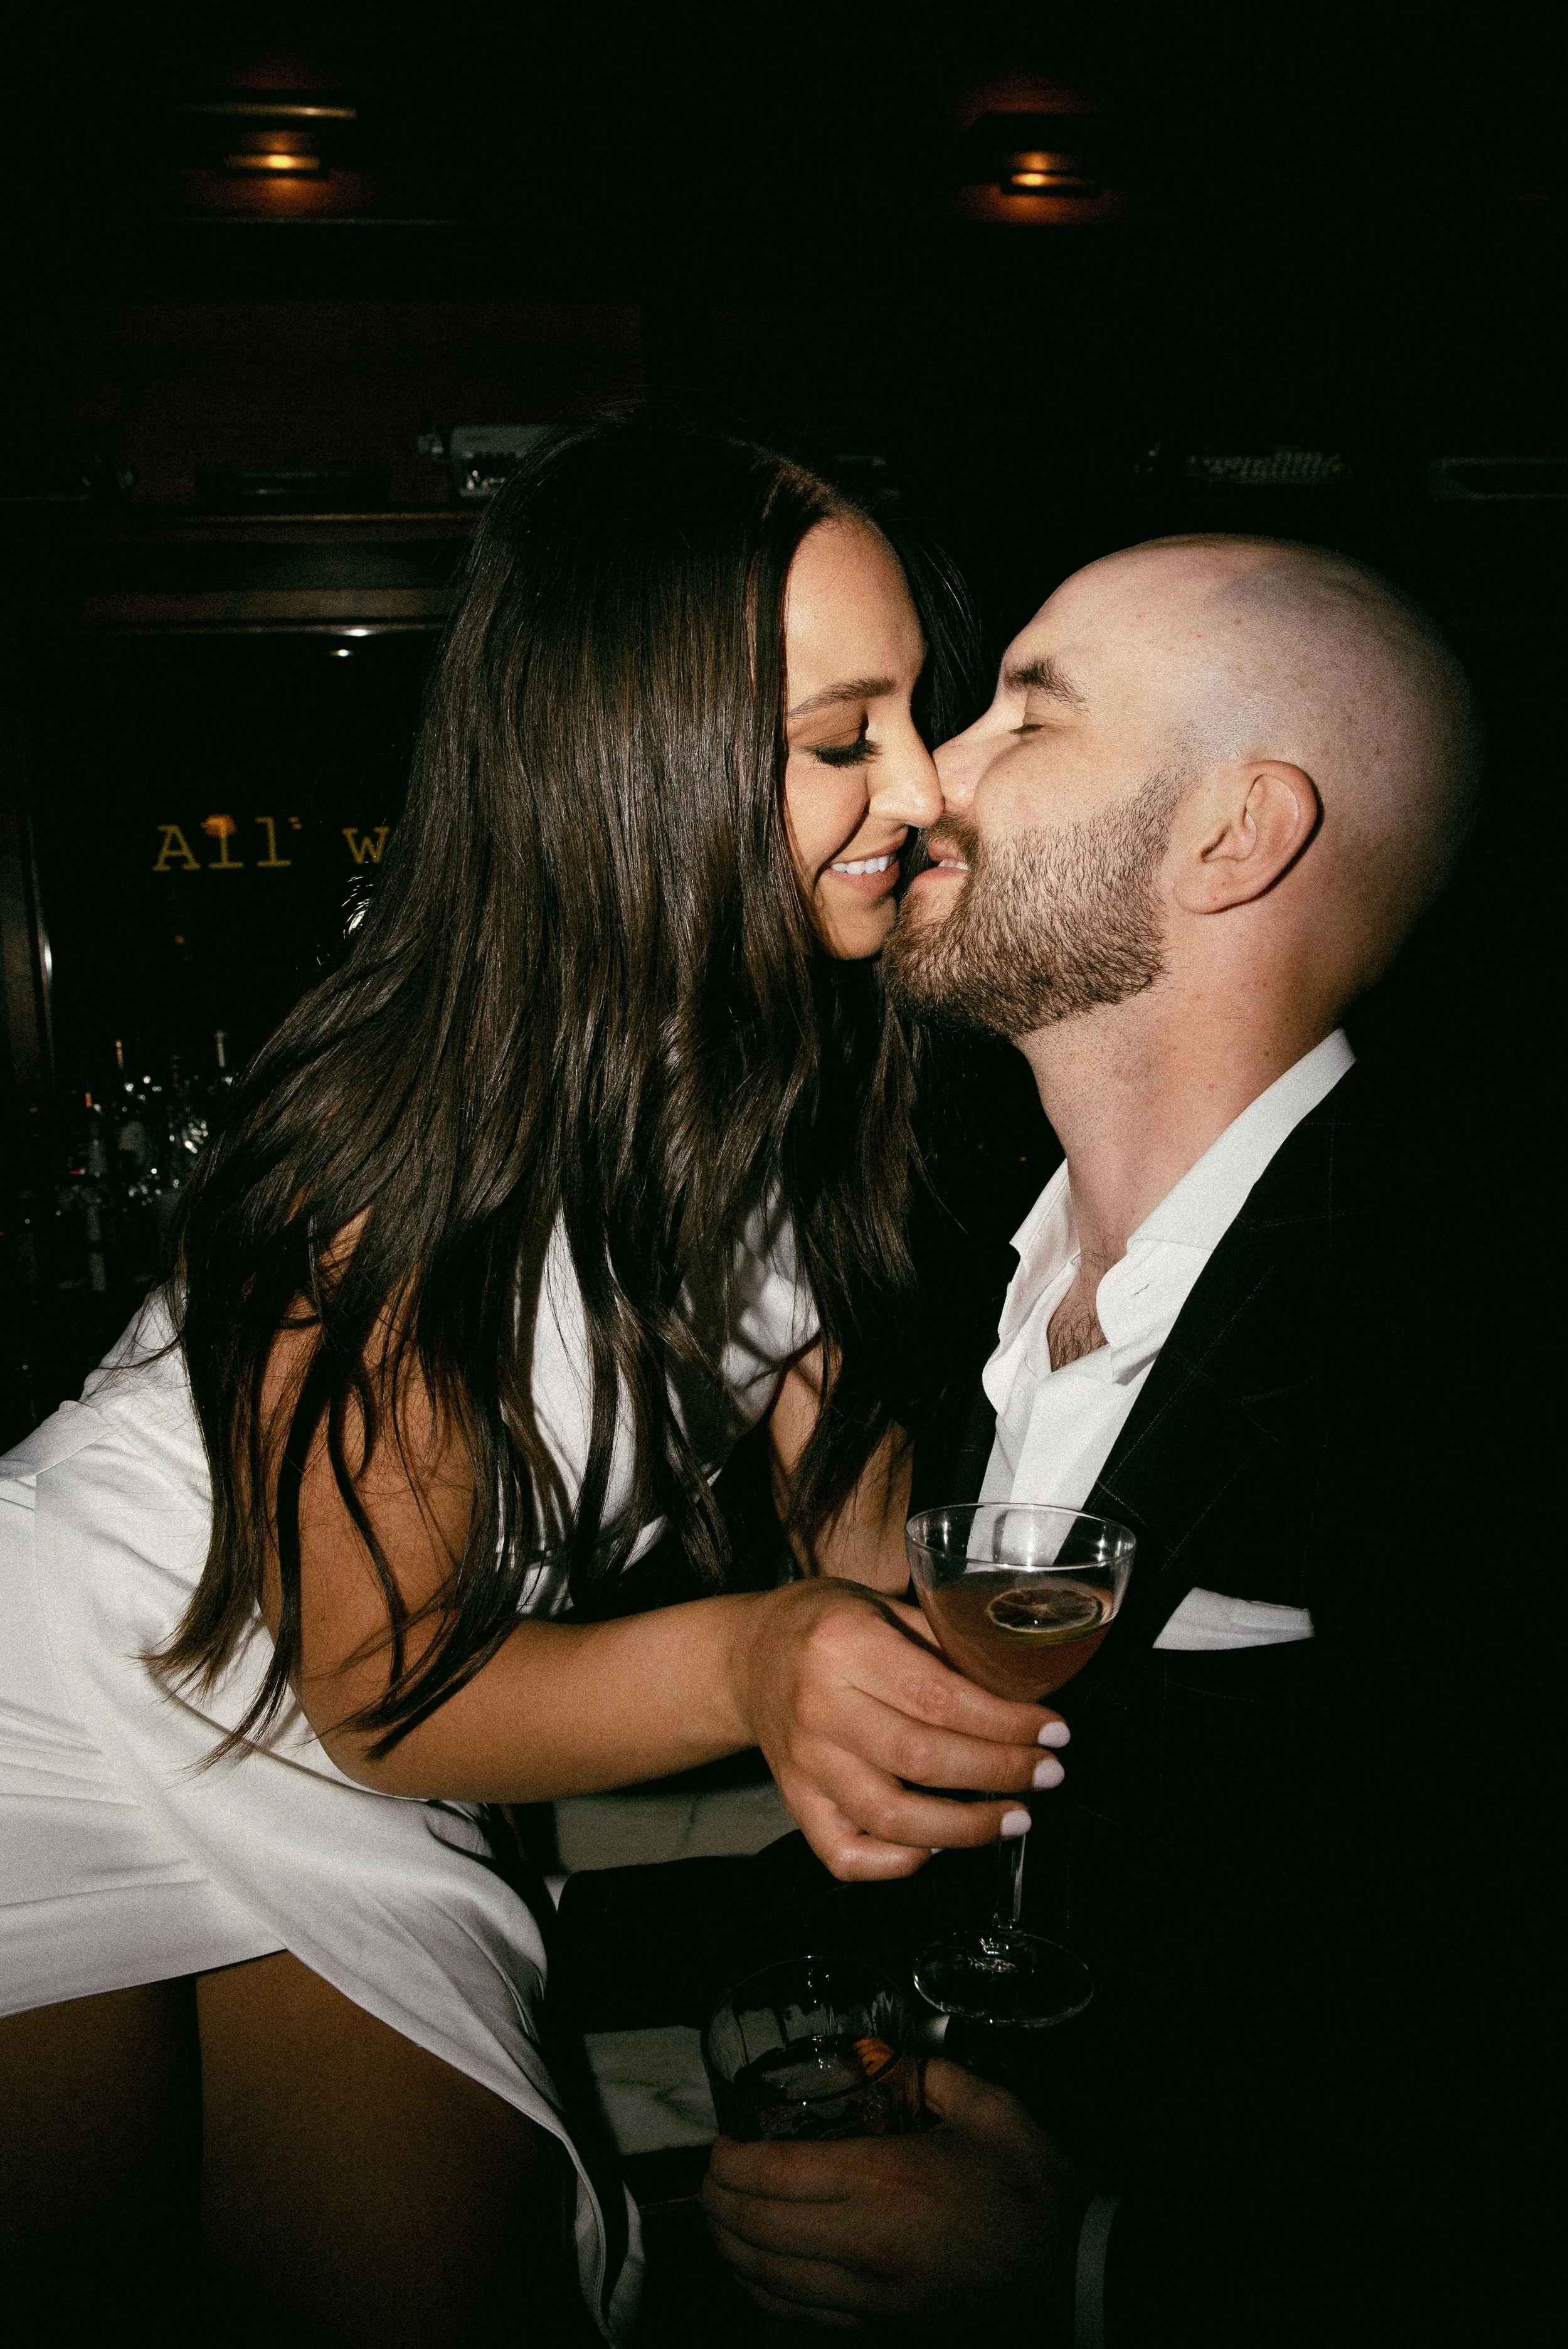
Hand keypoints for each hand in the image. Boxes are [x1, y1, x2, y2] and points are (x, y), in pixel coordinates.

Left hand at [702, 2057, 1085, 2336]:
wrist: (1078, 2276)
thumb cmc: (1034, 2189)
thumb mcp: (989, 2108)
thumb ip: (930, 2073)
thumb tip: (888, 2061)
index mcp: (885, 2179)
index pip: (772, 2174)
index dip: (728, 2161)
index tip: (719, 2144)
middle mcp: (864, 2244)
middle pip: (755, 2228)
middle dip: (716, 2202)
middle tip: (711, 2178)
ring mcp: (870, 2298)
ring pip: (767, 2281)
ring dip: (730, 2249)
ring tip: (721, 2221)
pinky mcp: (882, 2331)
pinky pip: (800, 2318)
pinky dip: (763, 2293)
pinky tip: (757, 2272)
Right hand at [729, 1580, 1067, 1879]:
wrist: (747, 1657)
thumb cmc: (827, 1624)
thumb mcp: (883, 1604)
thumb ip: (944, 1641)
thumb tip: (1024, 1684)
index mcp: (846, 1645)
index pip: (941, 1698)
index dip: (1007, 1723)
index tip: (1054, 1733)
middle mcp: (820, 1708)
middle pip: (924, 1760)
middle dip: (1001, 1774)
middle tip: (1049, 1775)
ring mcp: (805, 1763)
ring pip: (891, 1817)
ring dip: (966, 1828)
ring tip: (1014, 1818)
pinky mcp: (795, 1802)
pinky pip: (846, 1854)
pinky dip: (898, 1863)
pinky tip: (938, 1846)